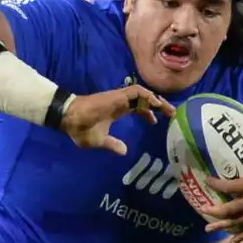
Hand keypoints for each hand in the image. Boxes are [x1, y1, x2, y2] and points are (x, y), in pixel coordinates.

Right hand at [60, 84, 174, 154]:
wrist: (70, 119)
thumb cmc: (81, 129)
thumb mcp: (100, 141)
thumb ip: (113, 145)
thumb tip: (125, 151)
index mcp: (118, 110)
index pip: (139, 108)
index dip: (150, 113)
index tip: (157, 122)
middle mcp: (121, 102)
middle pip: (145, 100)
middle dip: (160, 105)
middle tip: (172, 114)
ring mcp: (120, 98)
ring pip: (144, 94)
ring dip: (157, 100)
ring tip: (168, 110)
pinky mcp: (118, 96)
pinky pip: (136, 91)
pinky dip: (148, 96)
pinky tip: (156, 104)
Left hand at [202, 159, 242, 242]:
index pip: (231, 185)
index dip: (217, 184)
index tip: (207, 180)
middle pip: (231, 209)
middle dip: (215, 210)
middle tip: (202, 209)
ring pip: (239, 222)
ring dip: (223, 226)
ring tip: (209, 228)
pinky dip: (241, 237)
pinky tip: (232, 242)